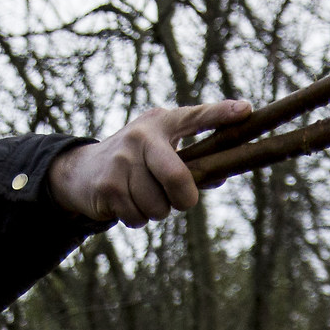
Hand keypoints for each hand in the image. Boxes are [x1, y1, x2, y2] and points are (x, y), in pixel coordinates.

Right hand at [48, 100, 250, 226]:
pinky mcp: (108, 186)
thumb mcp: (162, 152)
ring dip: (156, 211)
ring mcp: (122, 160)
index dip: (221, 114)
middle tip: (180, 200)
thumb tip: (220, 176)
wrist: (82, 170)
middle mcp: (142, 136)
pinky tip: (127, 202)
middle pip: (179, 179)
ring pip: (159, 207)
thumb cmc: (138, 161)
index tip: (247, 110)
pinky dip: (137, 219)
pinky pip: (139, 218)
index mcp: (162, 123)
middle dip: (184, 198)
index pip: (196, 117)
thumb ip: (194, 163)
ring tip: (143, 195)